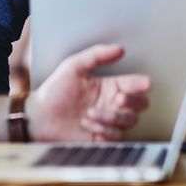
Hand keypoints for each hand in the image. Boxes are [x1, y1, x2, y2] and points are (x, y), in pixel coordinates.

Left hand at [28, 44, 151, 141]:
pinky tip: (87, 125)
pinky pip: (117, 135)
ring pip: (130, 120)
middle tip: (117, 99)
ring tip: (89, 113)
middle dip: (132, 101)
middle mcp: (111, 103)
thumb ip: (97, 55)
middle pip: (140, 104)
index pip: (134, 84)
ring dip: (111, 117)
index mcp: (108, 86)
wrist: (40, 117)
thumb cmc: (54, 90)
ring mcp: (108, 121)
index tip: (145, 83)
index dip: (142, 84)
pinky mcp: (103, 137)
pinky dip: (103, 129)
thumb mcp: (74, 66)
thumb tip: (119, 48)